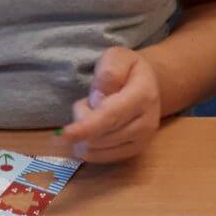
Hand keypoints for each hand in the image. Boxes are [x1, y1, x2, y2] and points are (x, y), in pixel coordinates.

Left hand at [61, 47, 161, 162]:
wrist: (150, 86)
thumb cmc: (128, 70)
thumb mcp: (117, 57)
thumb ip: (108, 73)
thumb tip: (98, 100)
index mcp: (143, 96)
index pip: (110, 116)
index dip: (86, 127)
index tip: (65, 134)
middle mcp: (146, 123)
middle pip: (99, 136)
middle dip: (81, 119)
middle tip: (89, 101)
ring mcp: (142, 141)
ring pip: (95, 148)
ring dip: (84, 131)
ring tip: (95, 112)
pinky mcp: (133, 153)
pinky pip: (98, 157)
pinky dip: (89, 142)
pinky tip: (96, 128)